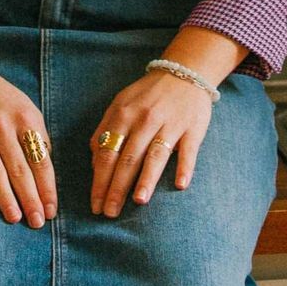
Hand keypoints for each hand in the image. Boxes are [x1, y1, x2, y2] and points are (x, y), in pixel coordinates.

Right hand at [0, 64, 57, 227]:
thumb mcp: (25, 109)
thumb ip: (37, 137)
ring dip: (6, 196)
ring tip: (15, 218)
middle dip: (30, 198)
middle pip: (19, 169)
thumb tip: (46, 169)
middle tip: (37, 222)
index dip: (47, 188)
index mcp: (24, 118)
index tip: (52, 210)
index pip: (40, 160)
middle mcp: (1, 125)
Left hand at [89, 70, 213, 218]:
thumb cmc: (147, 96)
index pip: (107, 153)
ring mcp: (170, 123)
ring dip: (147, 178)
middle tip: (110, 213)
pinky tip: (179, 184)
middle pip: (127, 158)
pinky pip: (188, 150)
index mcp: (123, 114)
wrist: (184, 72)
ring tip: (139, 201)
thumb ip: (104, 130)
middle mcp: (145, 119)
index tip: (95, 204)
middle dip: (117, 188)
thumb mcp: (119, 105)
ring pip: (155, 154)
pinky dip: (184, 167)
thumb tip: (93, 163)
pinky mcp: (193, 128)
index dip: (100, 181)